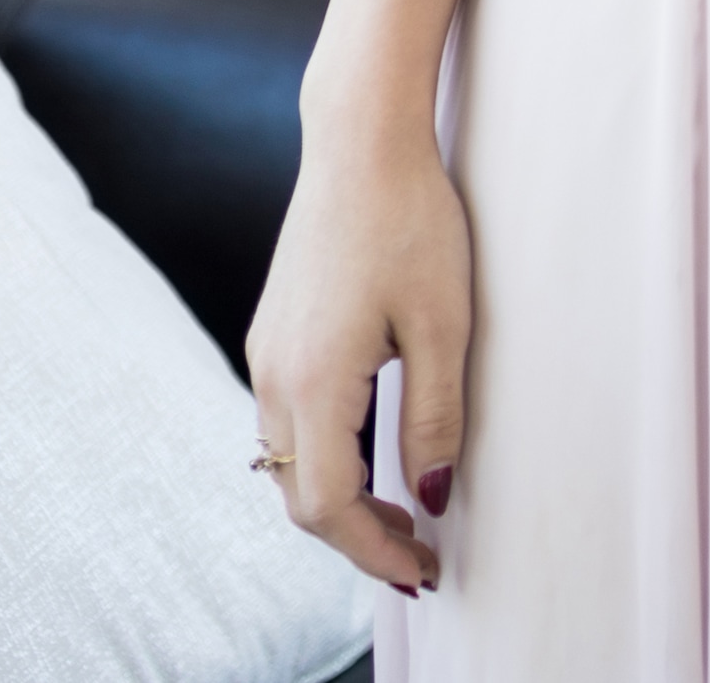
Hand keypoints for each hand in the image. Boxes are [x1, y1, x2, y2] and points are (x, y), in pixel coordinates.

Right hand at [244, 119, 470, 593]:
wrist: (360, 141)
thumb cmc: (412, 220)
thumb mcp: (444, 323)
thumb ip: (435, 417)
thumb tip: (429, 497)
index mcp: (315, 378)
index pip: (329, 505)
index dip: (373, 549)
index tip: (422, 569)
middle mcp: (274, 374)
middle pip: (298, 495)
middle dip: (355, 537)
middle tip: (417, 556)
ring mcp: (265, 353)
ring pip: (286, 462)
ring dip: (336, 500)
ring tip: (399, 515)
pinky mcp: (272, 334)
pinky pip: (286, 422)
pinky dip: (322, 458)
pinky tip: (368, 454)